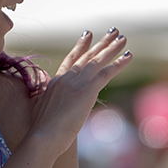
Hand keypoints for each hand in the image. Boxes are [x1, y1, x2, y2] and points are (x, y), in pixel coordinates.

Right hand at [27, 28, 131, 155]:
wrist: (43, 135)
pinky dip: (118, 63)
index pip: (70, 60)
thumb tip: (45, 99)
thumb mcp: (38, 109)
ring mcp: (76, 83)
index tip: (87, 35)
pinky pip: (106, 73)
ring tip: (122, 38)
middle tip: (112, 31)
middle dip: (100, 43)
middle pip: (86, 56)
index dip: (80, 46)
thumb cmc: (40, 129)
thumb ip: (44, 99)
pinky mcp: (87, 90)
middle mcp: (66, 79)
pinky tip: (128, 55)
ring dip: (111, 48)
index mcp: (54, 83)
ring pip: (97, 60)